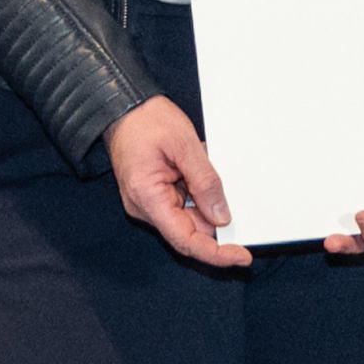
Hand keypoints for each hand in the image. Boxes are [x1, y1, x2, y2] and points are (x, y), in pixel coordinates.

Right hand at [105, 97, 250, 268]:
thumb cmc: (146, 121)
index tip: (242, 256)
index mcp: (148, 199)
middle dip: (216, 220)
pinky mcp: (155, 192)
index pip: (186, 241)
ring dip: (207, 200)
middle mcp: (146, 207)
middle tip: (242, 205)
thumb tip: (221, 216)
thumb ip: (205, 181)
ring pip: (189, 216)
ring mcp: (150, 201)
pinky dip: (198, 191)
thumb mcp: (184, 145)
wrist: (122, 106)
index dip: (216, 253)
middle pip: (189, 230)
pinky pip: (183, 202)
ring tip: (210, 168)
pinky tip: (202, 169)